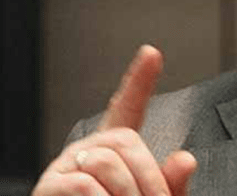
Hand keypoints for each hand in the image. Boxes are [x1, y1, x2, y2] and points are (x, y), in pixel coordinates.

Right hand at [32, 45, 196, 195]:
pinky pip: (84, 185)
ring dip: (129, 194)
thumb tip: (187, 158)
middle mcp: (88, 153)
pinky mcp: (49, 188)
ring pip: (108, 162)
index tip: (152, 53)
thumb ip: (169, 184)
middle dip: (149, 177)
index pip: (128, 109)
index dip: (139, 81)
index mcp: (115, 153)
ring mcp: (65, 168)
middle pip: (128, 140)